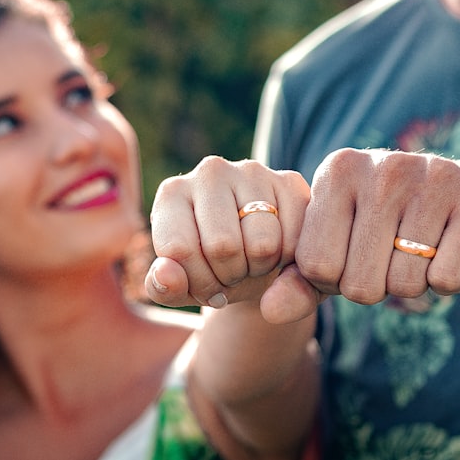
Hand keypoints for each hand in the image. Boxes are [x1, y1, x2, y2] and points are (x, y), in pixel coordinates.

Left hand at [145, 156, 313, 320]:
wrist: (253, 257)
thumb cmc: (211, 270)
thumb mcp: (183, 287)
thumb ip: (165, 288)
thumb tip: (166, 274)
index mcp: (172, 193)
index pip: (179, 249)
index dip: (198, 283)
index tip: (206, 287)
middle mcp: (210, 171)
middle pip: (223, 247)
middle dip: (231, 276)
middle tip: (233, 273)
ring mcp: (252, 171)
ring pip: (263, 244)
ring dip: (261, 269)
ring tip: (253, 261)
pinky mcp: (289, 180)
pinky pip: (294, 238)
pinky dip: (288, 259)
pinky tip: (277, 251)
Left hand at [294, 148, 459, 310]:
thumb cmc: (393, 231)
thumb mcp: (341, 247)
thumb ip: (300, 280)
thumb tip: (268, 312)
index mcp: (338, 170)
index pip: (316, 265)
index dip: (336, 280)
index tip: (355, 255)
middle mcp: (382, 167)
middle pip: (360, 283)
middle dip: (376, 287)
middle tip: (393, 256)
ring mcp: (432, 178)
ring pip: (404, 284)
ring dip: (414, 285)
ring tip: (423, 251)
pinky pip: (446, 280)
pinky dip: (448, 283)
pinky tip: (451, 249)